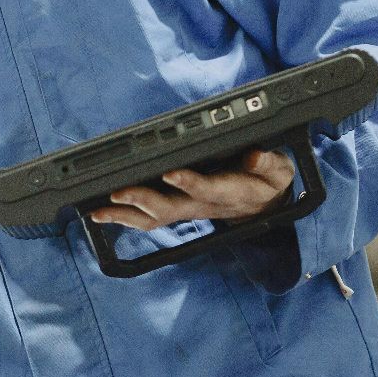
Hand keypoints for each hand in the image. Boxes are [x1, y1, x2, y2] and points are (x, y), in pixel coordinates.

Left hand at [88, 148, 294, 231]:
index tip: (170, 172)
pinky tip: (101, 214)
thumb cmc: (268, 182)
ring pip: (154, 218)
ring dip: (125, 215)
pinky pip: (148, 220)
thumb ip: (268, 163)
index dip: (188, 182)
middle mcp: (203, 205)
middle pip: (169, 209)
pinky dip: (124, 217)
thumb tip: (254, 157)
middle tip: (117, 191)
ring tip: (98, 211)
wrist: (264, 204)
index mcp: (229, 192)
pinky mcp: (178, 209)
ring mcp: (188, 210)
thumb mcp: (279, 170)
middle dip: (142, 200)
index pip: (206, 189)